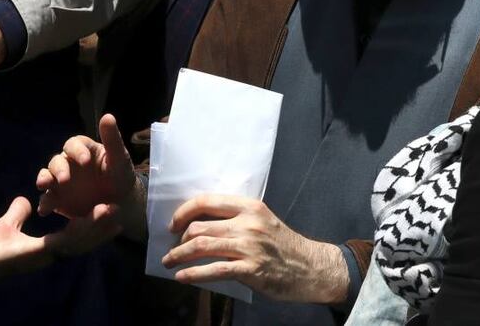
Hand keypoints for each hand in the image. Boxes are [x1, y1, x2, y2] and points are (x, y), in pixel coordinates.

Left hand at [0, 196, 119, 294]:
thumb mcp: (7, 224)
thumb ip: (18, 213)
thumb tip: (25, 200)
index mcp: (45, 248)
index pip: (75, 238)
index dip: (94, 229)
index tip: (109, 215)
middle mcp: (49, 254)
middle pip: (84, 242)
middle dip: (102, 228)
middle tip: (120, 212)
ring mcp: (43, 256)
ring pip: (77, 241)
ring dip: (96, 227)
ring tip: (111, 211)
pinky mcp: (34, 254)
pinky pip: (61, 242)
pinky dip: (77, 231)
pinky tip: (87, 219)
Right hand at [37, 114, 144, 237]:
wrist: (121, 202)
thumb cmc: (120, 175)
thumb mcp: (119, 158)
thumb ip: (112, 139)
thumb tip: (108, 116)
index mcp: (83, 150)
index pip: (74, 144)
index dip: (77, 151)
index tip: (86, 161)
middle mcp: (68, 164)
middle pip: (57, 161)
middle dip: (59, 169)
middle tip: (65, 179)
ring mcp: (60, 182)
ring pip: (46, 177)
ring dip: (44, 180)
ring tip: (44, 186)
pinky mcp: (57, 199)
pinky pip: (47, 199)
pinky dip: (44, 204)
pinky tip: (44, 210)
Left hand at [162, 194, 348, 303]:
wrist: (311, 267)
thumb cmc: (284, 245)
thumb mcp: (263, 221)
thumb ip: (236, 220)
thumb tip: (200, 227)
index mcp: (250, 207)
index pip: (207, 201)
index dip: (184, 212)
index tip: (173, 224)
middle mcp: (248, 223)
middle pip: (200, 227)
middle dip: (178, 240)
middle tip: (172, 249)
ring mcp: (249, 246)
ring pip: (202, 247)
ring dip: (178, 256)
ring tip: (169, 262)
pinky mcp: (250, 270)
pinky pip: (214, 270)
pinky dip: (193, 274)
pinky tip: (182, 277)